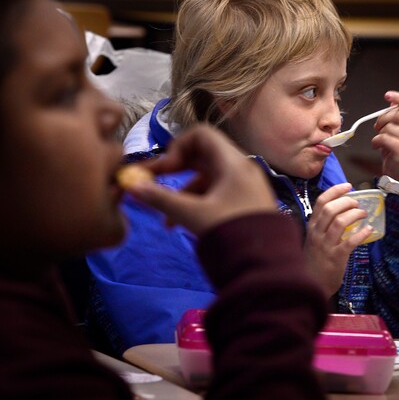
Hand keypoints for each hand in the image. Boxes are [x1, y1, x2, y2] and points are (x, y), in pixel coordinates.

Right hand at [124, 124, 275, 236]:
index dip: (177, 146)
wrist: (266, 265)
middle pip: (202, 156)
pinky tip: (180, 225)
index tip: (163, 169)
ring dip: (183, 192)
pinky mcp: (246, 203)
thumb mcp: (192, 215)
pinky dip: (197, 203)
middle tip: (152, 182)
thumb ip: (161, 199)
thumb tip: (132, 186)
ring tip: (166, 219)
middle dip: (175, 170)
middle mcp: (241, 169)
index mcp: (233, 162)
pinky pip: (216, 194)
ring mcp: (245, 186)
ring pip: (207, 178)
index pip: (201, 134)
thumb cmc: (230, 233)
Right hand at [303, 183, 370, 296]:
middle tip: (357, 203)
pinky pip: (350, 241)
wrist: (311, 284)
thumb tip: (342, 210)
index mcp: (311, 227)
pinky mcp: (335, 257)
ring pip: (340, 222)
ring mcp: (325, 245)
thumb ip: (323, 226)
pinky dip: (361, 233)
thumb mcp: (314, 239)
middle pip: (330, 209)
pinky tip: (368, 230)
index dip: (335, 191)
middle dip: (346, 202)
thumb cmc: (316, 260)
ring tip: (363, 214)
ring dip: (354, 215)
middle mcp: (316, 233)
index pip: (321, 202)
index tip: (348, 186)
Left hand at [372, 91, 398, 190]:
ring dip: (379, 134)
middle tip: (378, 127)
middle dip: (382, 119)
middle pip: (397, 114)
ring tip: (380, 142)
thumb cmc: (398, 153)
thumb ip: (398, 117)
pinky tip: (377, 147)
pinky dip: (376, 142)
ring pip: (389, 127)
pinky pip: (384, 138)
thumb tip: (391, 102)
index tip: (387, 95)